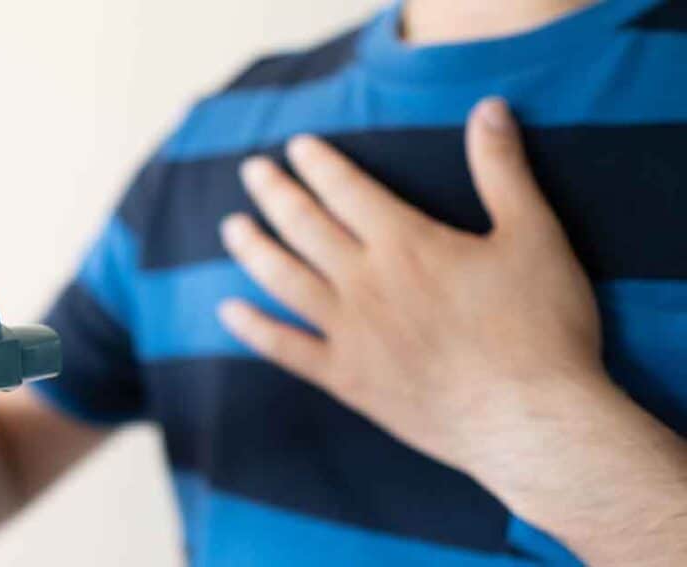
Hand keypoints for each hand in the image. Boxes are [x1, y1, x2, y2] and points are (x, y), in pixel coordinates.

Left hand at [220, 97, 605, 471]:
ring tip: (231, 227)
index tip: (296, 147)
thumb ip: (503, 170)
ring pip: (283, 280)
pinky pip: (286, 349)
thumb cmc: (541, 328)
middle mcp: (366, 282)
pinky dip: (254, 329)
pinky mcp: (347, 380)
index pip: (347, 189)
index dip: (319, 164)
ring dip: (253, 249)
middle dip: (275, 193)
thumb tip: (488, 108)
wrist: (530, 421)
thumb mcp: (534, 235)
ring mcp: (350, 333)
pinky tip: (228, 312)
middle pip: (304, 226)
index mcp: (406, 243)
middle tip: (251, 171)